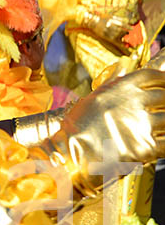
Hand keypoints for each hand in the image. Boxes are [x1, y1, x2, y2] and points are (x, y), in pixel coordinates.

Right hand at [39, 64, 164, 197]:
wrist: (70, 155)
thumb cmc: (76, 129)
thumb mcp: (91, 100)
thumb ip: (111, 86)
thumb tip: (121, 69)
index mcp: (118, 89)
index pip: (150, 76)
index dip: (163, 79)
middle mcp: (132, 103)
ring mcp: (140, 125)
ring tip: (161, 126)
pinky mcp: (146, 147)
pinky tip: (161, 144)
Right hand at [78, 7, 133, 47]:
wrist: (91, 22)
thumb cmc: (102, 18)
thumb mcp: (110, 16)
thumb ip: (118, 18)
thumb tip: (127, 21)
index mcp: (111, 20)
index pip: (121, 24)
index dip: (127, 27)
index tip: (132, 29)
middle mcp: (109, 26)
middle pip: (119, 31)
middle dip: (125, 32)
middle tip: (128, 33)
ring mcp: (106, 31)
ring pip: (116, 36)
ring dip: (122, 37)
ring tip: (126, 38)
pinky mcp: (104, 36)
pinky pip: (112, 40)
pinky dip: (119, 43)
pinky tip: (123, 44)